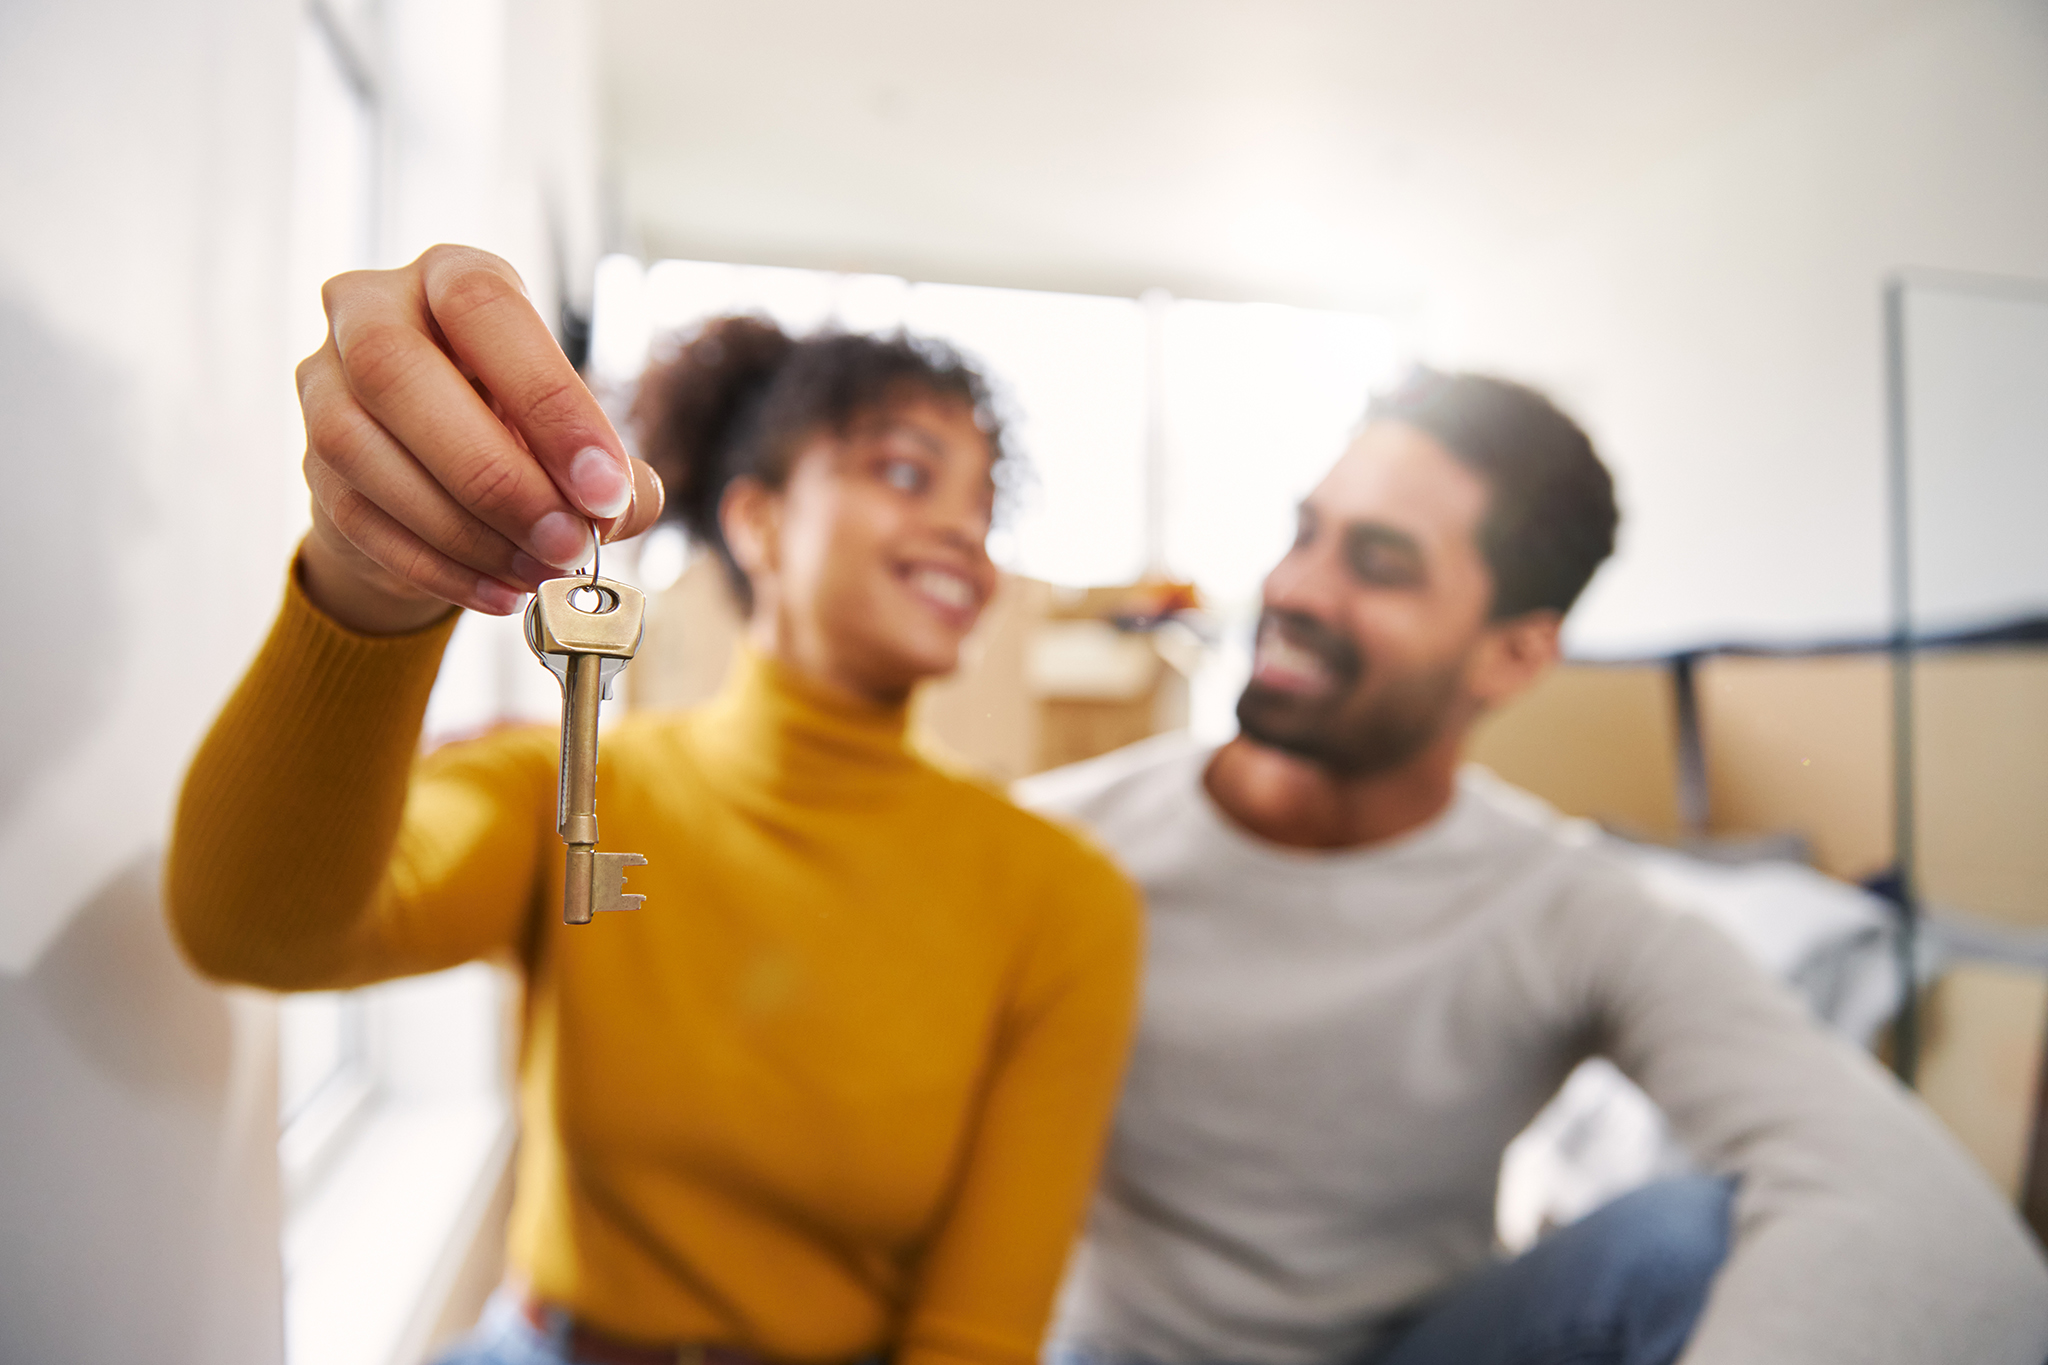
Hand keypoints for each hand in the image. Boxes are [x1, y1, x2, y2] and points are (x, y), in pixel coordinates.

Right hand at [295, 244, 663, 634]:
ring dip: (463, 528)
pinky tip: (498, 592)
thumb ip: (608, 470)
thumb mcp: (572, 433)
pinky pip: (355, 517)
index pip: (485, 310)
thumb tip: (619, 508)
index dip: (548, 400)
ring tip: (539, 571)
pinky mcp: (309, 461)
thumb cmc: (518, 432)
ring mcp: (323, 384)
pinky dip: (436, 566)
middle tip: (568, 542)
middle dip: (495, 474)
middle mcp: (370, 310)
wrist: (436, 473)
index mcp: (450, 276)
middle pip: (397, 372)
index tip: (604, 487)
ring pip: (361, 448)